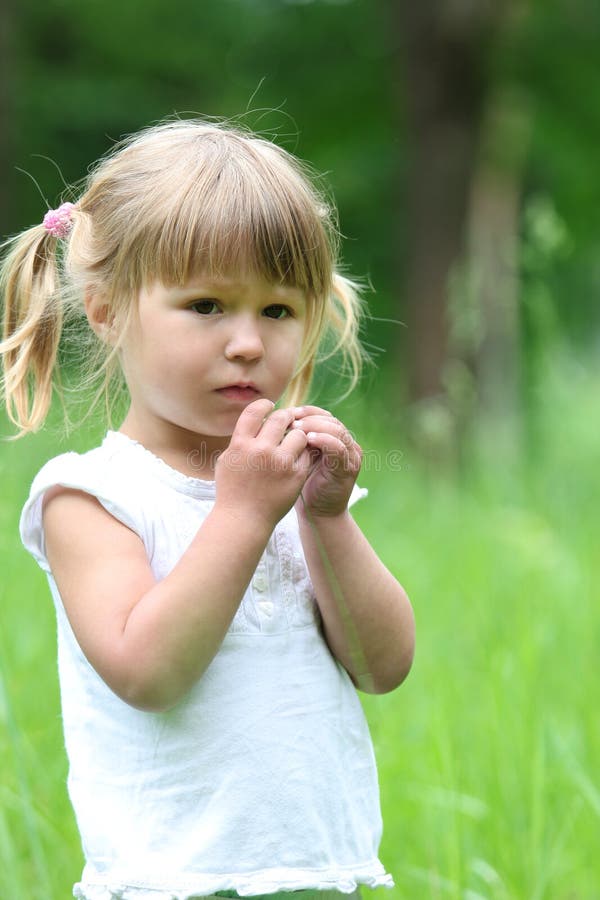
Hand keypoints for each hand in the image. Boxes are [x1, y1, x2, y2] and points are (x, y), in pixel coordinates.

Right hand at [215, 399, 311, 530]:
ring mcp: (280, 463)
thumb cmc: (232, 490)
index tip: (270, 406)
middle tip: (287, 422)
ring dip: (297, 436)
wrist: (244, 520)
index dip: (264, 405)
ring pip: (298, 435)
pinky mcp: (296, 475)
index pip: (255, 411)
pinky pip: (306, 454)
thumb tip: (255, 420)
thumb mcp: (227, 461)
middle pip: (281, 418)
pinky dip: (302, 455)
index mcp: (240, 444)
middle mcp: (260, 450)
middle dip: (286, 417)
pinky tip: (296, 461)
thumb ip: (240, 440)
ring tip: (292, 444)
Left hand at [290, 406, 361, 517]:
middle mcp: (347, 444)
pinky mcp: (349, 468)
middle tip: (292, 419)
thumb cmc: (303, 486)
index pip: (324, 415)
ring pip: (337, 430)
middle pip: (331, 420)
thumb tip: (277, 419)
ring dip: (316, 427)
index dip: (307, 411)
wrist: (317, 514)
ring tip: (297, 428)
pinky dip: (324, 440)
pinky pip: (338, 448)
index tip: (288, 412)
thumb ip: (296, 441)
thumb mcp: (298, 458)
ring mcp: (351, 456)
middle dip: (310, 418)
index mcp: (335, 439)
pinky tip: (308, 440)